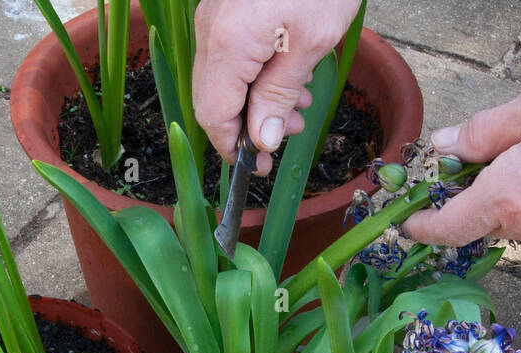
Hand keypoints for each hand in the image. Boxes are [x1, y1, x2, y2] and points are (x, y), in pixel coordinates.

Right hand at [193, 0, 362, 175]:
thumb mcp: (311, 43)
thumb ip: (280, 95)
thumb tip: (263, 141)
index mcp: (227, 44)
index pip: (214, 116)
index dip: (235, 148)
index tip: (260, 168)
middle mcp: (209, 31)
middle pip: (213, 100)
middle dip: (249, 125)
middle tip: (291, 133)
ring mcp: (213, 17)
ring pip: (221, 79)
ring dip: (256, 101)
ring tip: (298, 105)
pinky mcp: (225, 8)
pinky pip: (229, 54)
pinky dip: (254, 75)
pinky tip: (288, 74)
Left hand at [403, 72, 520, 249]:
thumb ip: (482, 132)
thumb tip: (444, 146)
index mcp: (504, 199)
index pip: (445, 229)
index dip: (420, 226)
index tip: (406, 222)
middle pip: (481, 220)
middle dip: (473, 194)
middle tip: (481, 155)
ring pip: (517, 218)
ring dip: (513, 193)